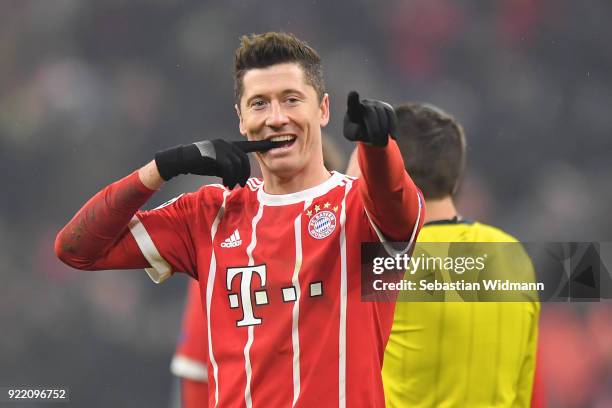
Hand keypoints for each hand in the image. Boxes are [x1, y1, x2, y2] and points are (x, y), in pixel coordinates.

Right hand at [154, 139, 280, 187]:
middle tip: (240, 185)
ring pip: (237, 164)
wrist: (181, 159)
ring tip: (231, 186)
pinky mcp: (214, 153)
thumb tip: (239, 175)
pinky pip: (228, 167)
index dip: (264, 145)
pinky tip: (226, 184)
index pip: (250, 145)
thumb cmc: (200, 163)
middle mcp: (226, 143)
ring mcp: (220, 147)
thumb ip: (230, 165)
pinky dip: (229, 178)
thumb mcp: (218, 164)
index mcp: (229, 145)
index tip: (278, 144)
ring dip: (236, 178)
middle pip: (244, 160)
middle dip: (244, 174)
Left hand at [343, 91, 396, 146]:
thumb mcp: (352, 135)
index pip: (352, 103)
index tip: (353, 93)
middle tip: (374, 143)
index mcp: (353, 109)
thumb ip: (354, 133)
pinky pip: (391, 116)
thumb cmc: (356, 131)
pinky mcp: (387, 107)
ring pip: (382, 114)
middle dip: (374, 129)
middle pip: (371, 113)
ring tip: (379, 143)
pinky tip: (394, 138)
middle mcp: (365, 103)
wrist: (368, 129)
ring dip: (382, 130)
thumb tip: (363, 127)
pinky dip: (393, 127)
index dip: (353, 98)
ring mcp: (377, 104)